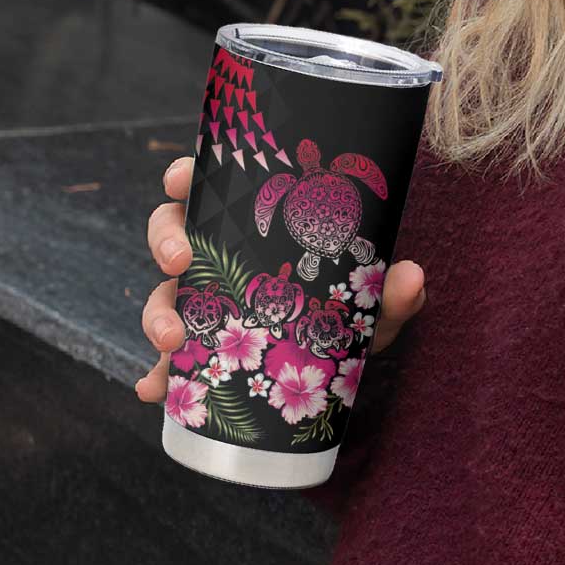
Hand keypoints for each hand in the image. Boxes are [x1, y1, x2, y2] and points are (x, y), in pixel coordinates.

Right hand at [134, 156, 425, 401]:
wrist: (346, 359)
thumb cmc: (352, 308)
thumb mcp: (372, 301)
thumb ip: (391, 291)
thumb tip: (412, 277)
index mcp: (253, 224)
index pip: (212, 187)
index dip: (186, 176)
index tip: (181, 178)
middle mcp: (221, 255)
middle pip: (172, 232)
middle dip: (165, 242)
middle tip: (180, 262)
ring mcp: (206, 302)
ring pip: (164, 293)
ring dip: (157, 313)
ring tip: (171, 340)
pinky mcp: (201, 349)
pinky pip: (168, 360)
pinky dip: (157, 375)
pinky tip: (153, 389)